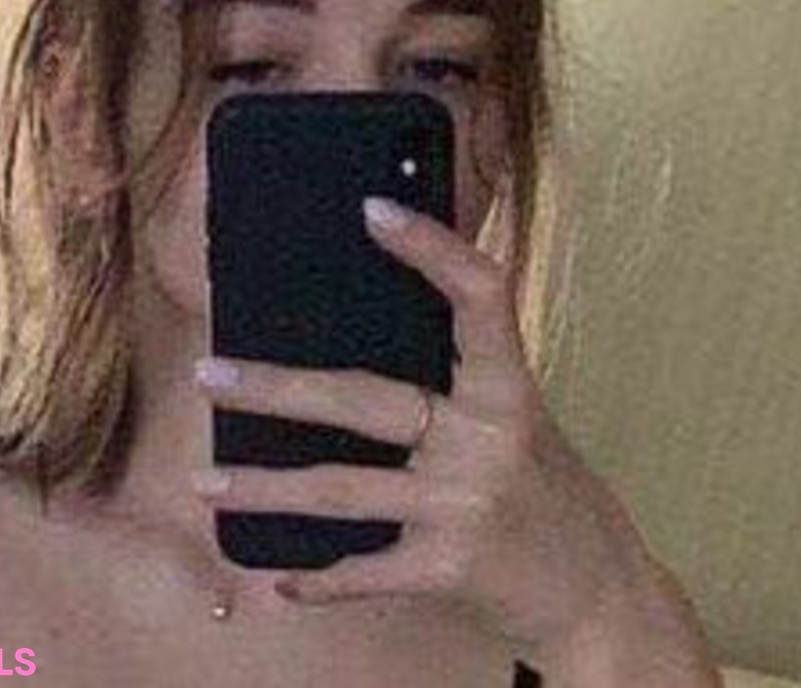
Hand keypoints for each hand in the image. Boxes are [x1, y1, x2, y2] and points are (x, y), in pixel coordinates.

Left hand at [192, 197, 717, 682]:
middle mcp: (486, 440)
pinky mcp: (449, 569)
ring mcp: (464, 505)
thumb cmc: (543, 485)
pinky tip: (280, 577)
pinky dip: (321, 578)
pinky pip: (366, 569)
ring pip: (342, 489)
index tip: (373, 209)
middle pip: (365, 401)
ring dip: (265, 488)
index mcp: (507, 388)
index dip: (431, 249)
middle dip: (277, 389)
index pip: (478, 298)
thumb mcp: (515, 415)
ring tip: (201, 481)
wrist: (598, 591)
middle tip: (209, 374)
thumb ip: (460, 375)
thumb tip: (383, 306)